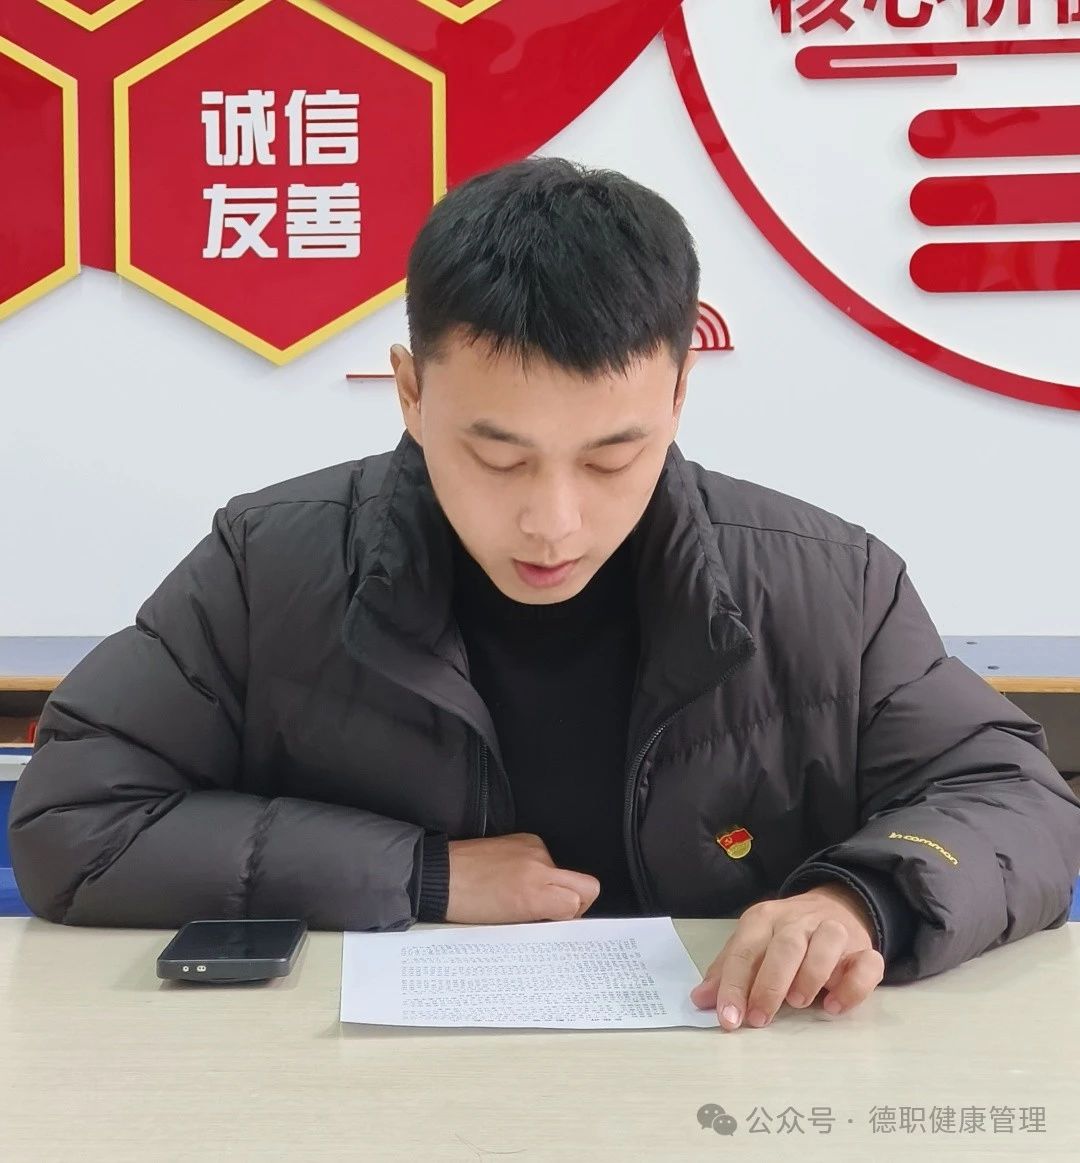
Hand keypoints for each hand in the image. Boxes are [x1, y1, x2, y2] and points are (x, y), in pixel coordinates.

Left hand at [445, 832, 600, 923]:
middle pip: (588, 885)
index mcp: (533, 895)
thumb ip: (541, 919)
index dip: (571, 917)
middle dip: (580, 901)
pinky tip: (515, 876)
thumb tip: (561, 918)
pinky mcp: (525, 838)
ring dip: (552, 884)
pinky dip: (538, 869)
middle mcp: (539, 868)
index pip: (578, 903)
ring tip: (522, 893)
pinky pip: (546, 858)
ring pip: (564, 872)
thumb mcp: (508, 924)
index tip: (557, 922)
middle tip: (558, 911)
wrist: (441, 875)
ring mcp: (533, 849)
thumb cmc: (467, 904)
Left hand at [690, 882, 884, 1029]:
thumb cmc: (784, 936)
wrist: (835, 906)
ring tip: (799, 1003)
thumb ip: (727, 971)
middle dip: (770, 984)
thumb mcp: (752, 945)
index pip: (745, 950)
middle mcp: (799, 921)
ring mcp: (834, 932)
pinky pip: (868, 963)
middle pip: (785, 945)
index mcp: (764, 919)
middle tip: (760, 1018)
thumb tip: (700, 1001)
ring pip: (827, 943)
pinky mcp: (865, 949)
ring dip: (811, 974)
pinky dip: (853, 986)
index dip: (733, 985)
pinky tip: (835, 1006)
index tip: (728, 1019)